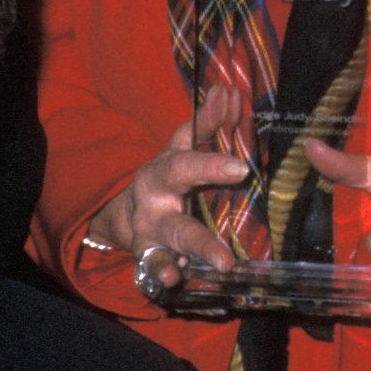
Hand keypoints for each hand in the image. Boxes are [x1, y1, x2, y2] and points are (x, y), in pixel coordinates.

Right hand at [88, 89, 249, 293]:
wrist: (127, 217)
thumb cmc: (167, 179)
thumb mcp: (180, 153)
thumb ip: (205, 125)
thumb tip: (228, 90)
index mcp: (164, 168)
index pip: (187, 158)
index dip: (212, 159)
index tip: (243, 163)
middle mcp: (154, 196)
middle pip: (177, 182)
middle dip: (206, 174)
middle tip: (240, 178)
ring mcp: (149, 230)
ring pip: (168, 237)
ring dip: (191, 247)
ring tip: (219, 262)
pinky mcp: (148, 258)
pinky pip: (152, 267)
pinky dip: (161, 273)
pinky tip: (172, 279)